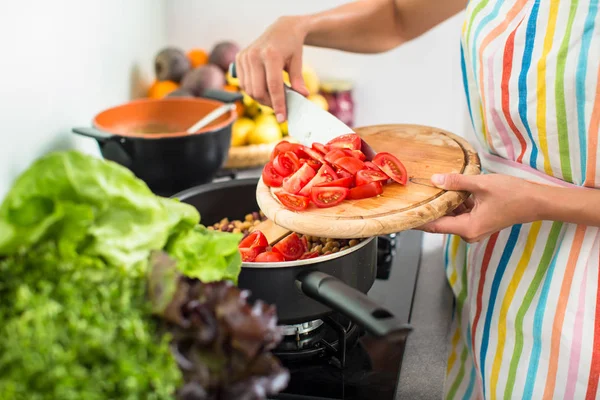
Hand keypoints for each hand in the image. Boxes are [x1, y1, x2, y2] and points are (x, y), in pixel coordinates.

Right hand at [236, 16, 309, 121]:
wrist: (282, 29)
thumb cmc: (292, 45)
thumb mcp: (298, 61)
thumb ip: (298, 80)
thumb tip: (303, 96)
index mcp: (271, 55)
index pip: (273, 86)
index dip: (279, 104)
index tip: (283, 118)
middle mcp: (254, 55)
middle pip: (258, 91)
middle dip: (269, 104)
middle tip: (281, 108)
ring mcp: (244, 56)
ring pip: (249, 90)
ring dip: (261, 99)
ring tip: (274, 97)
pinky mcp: (239, 59)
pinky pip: (244, 84)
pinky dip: (253, 91)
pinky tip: (264, 89)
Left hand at [416, 173, 542, 242]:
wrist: (537, 202)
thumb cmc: (514, 195)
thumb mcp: (481, 184)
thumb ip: (456, 182)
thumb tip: (435, 179)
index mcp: (467, 228)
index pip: (434, 226)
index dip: (417, 221)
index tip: (403, 216)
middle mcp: (469, 233)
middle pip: (441, 221)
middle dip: (430, 208)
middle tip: (415, 194)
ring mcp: (475, 229)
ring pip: (452, 216)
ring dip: (444, 204)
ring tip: (431, 188)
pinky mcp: (480, 223)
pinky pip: (462, 214)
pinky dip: (456, 204)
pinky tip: (453, 190)